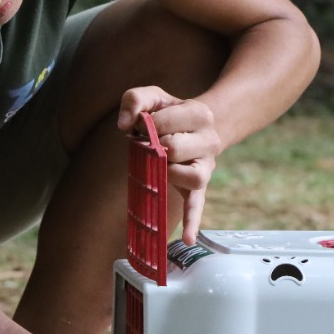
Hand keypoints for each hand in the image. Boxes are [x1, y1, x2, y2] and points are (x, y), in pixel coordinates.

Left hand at [117, 86, 221, 243]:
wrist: (196, 126)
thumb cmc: (168, 111)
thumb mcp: (153, 96)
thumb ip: (134, 99)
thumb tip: (124, 125)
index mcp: (200, 113)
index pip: (167, 122)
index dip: (149, 124)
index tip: (145, 125)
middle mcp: (210, 141)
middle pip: (176, 148)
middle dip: (156, 146)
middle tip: (150, 145)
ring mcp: (206, 166)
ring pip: (194, 176)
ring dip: (169, 173)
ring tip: (160, 167)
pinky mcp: (199, 187)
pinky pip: (198, 206)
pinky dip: (192, 222)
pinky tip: (187, 238)